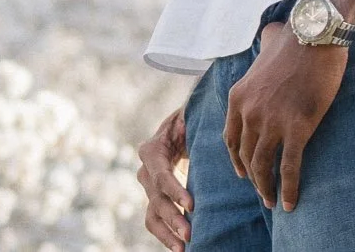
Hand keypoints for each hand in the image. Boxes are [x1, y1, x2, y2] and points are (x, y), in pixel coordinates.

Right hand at [135, 107, 191, 250]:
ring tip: (184, 247)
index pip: (161, 174)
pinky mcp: (156, 201)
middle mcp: (146, 171)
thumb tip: (209, 116)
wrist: (181, 130)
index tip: (191, 204)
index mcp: (152, 150)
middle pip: (156, 198)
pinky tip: (180, 248)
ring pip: (153, 215)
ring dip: (168, 232)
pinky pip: (155, 222)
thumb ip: (194, 118)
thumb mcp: (190, 116)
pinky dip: (165, 236)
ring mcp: (149, 189)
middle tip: (190, 233)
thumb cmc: (190, 121)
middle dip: (173, 217)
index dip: (174, 189)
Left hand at [222, 22, 348, 211]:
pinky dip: (289, 189)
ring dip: (266, 189)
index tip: (244, 173)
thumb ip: (262, 46)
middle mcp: (249, 112)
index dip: (237, 160)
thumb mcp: (268, 44)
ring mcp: (271, 121)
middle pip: (246, 156)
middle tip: (262, 193)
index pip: (231, 138)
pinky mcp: (297, 128)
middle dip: (253, 178)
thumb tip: (267, 35)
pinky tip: (291, 203)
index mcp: (238, 96)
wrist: (316, 33)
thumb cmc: (298, 38)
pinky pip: (289, 167)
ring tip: (273, 202)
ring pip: (263, 166)